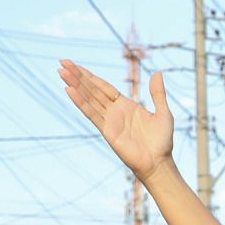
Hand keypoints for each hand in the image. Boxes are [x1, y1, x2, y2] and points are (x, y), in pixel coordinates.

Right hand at [61, 60, 176, 183]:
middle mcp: (114, 111)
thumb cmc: (162, 142)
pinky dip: (80, 102)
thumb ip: (158, 93)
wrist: (159, 163)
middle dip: (77, 76)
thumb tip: (158, 72)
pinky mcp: (107, 131)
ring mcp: (109, 121)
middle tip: (62, 62)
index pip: (103, 87)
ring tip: (61, 72)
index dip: (90, 76)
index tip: (75, 65)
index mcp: (125, 105)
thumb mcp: (163, 113)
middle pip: (92, 89)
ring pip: (89, 98)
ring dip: (75, 85)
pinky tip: (69, 91)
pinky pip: (91, 113)